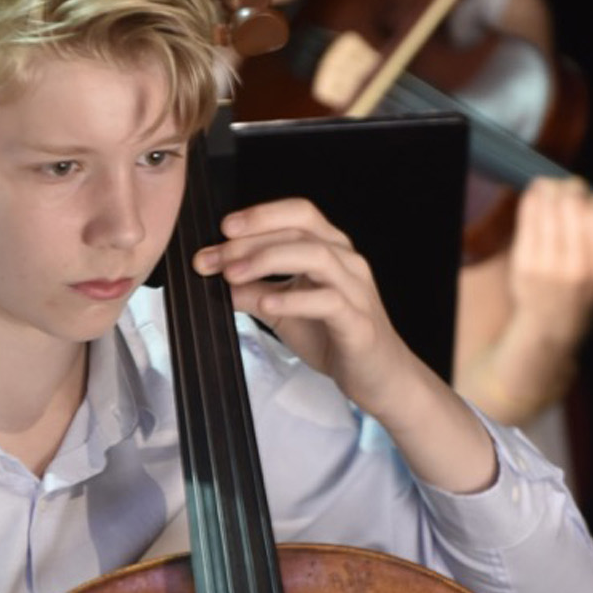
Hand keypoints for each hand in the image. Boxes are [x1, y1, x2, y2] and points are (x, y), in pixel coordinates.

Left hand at [193, 197, 411, 419]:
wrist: (378, 376)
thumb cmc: (334, 337)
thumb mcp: (282, 312)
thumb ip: (253, 292)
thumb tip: (215, 279)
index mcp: (331, 250)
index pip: (298, 215)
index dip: (260, 215)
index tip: (223, 229)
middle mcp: (347, 262)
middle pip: (300, 232)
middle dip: (251, 241)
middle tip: (213, 258)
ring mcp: (356, 290)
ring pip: (316, 256)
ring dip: (269, 260)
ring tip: (233, 274)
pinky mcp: (358, 322)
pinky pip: (328, 301)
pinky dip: (294, 299)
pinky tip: (266, 303)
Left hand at [508, 177, 592, 346]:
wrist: (553, 323)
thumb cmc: (588, 288)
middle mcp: (577, 268)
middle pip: (573, 205)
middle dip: (572, 188)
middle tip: (571, 188)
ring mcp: (548, 266)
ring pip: (549, 207)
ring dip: (551, 189)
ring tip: (553, 188)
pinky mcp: (524, 263)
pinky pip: (527, 217)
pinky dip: (533, 199)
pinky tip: (538, 197)